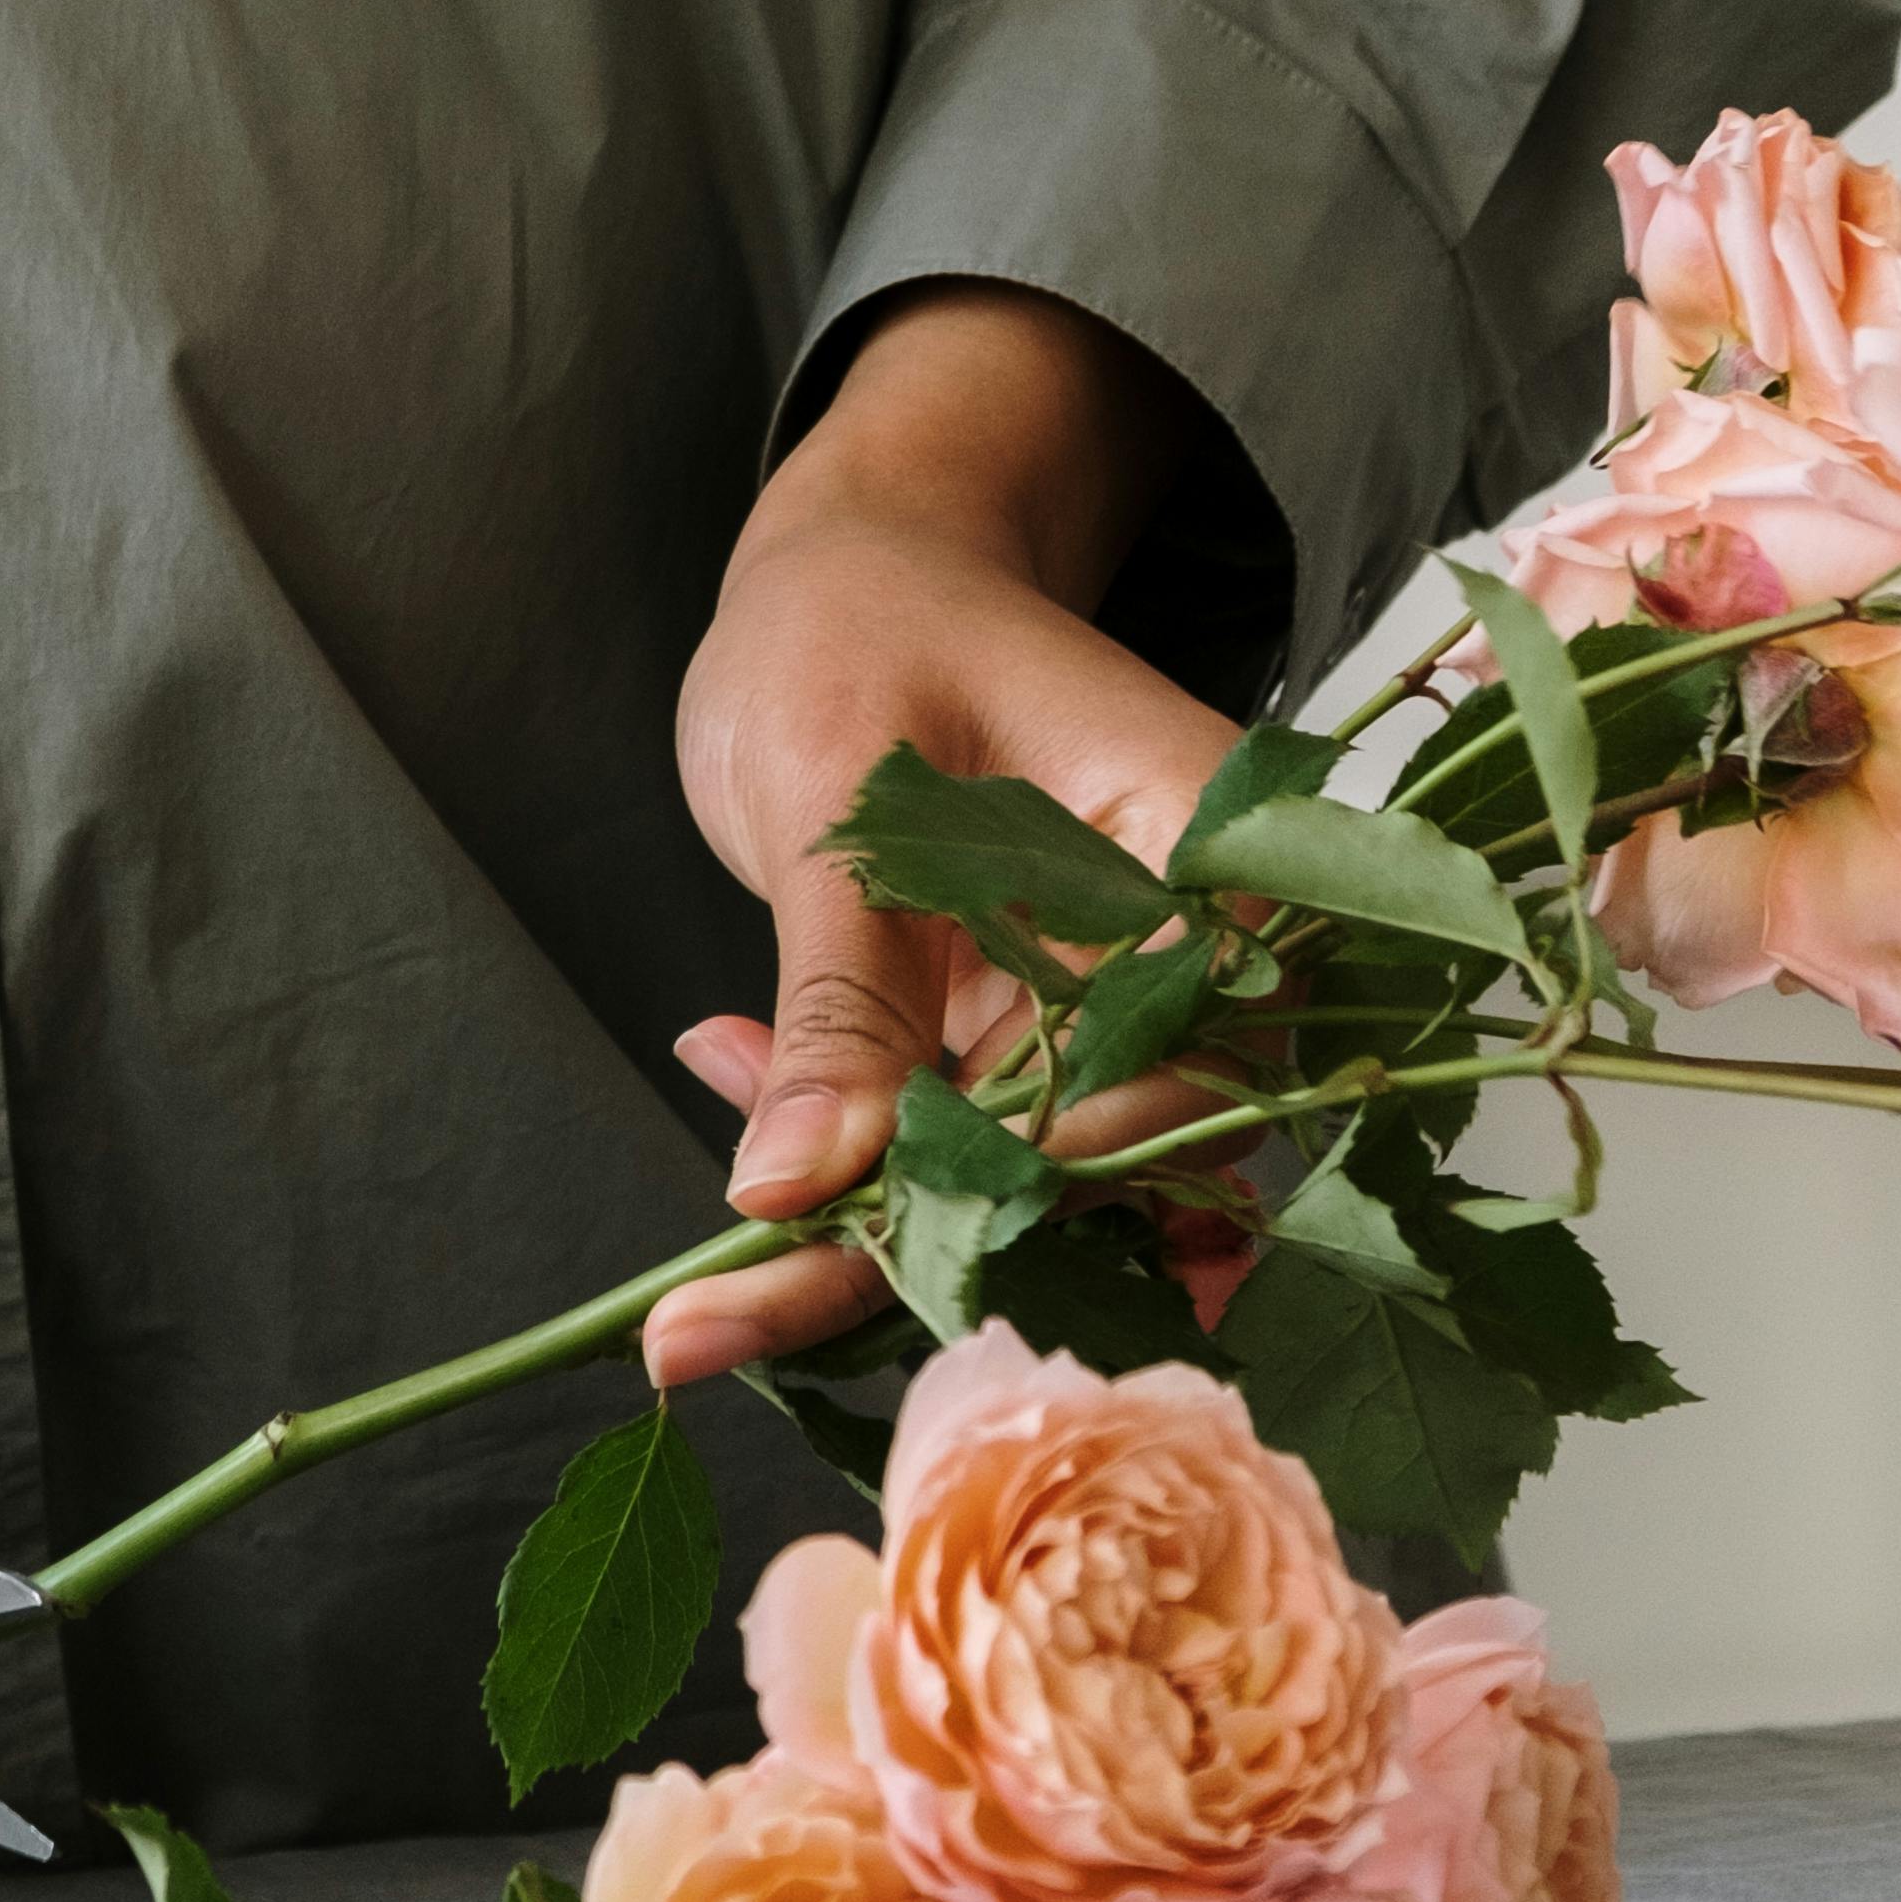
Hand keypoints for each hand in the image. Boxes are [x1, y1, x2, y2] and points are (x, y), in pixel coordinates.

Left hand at [646, 284, 1258, 1390]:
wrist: (846, 573)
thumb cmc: (863, 621)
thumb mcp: (839, 791)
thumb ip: (837, 995)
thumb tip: (801, 1187)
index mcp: (1216, 857)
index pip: (1175, 1067)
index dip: (1041, 1172)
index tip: (874, 1236)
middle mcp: (1190, 956)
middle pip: (1097, 1164)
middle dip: (907, 1253)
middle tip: (705, 1328)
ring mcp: (1103, 1013)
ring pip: (1008, 1189)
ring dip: (845, 1232)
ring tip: (684, 1288)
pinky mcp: (1019, 1048)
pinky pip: (945, 1152)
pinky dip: (826, 1163)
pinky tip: (719, 1076)